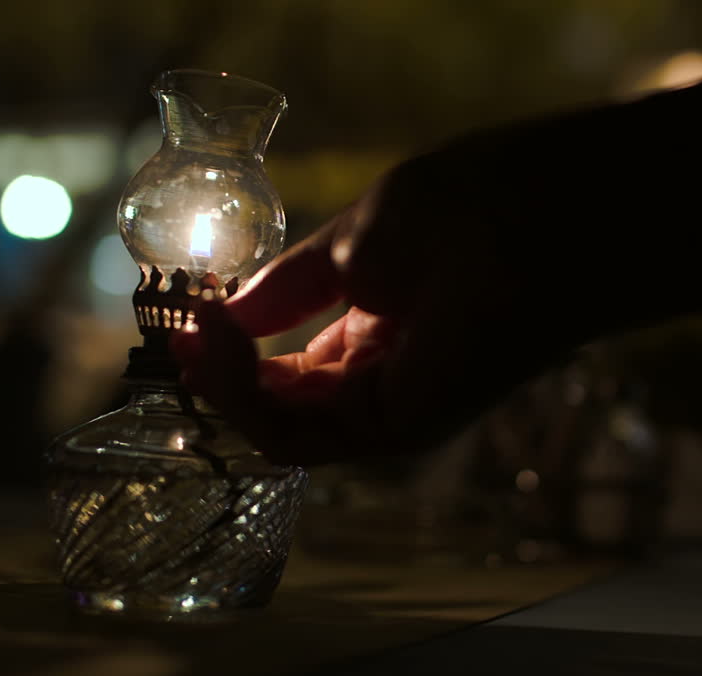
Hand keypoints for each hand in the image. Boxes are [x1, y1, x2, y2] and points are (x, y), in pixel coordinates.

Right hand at [170, 153, 582, 465]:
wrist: (526, 216)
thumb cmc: (457, 213)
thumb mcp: (349, 246)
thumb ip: (289, 287)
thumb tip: (224, 311)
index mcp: (376, 332)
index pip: (290, 368)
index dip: (234, 351)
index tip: (186, 321)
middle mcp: (382, 377)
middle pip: (279, 405)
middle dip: (220, 379)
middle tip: (176, 339)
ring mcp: (391, 408)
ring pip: (280, 428)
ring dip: (225, 389)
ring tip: (193, 338)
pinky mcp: (395, 430)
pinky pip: (297, 436)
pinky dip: (249, 399)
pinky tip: (223, 347)